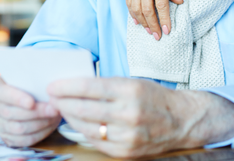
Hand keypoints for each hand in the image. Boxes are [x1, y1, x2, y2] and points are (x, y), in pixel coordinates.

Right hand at [0, 77, 60, 146]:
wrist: (34, 98)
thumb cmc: (33, 86)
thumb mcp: (32, 79)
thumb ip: (34, 81)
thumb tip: (47, 87)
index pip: (2, 94)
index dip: (16, 99)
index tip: (31, 102)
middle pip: (10, 113)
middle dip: (35, 112)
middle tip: (53, 109)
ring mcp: (0, 123)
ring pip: (17, 128)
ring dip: (39, 123)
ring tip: (53, 116)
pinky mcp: (7, 136)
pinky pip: (22, 140)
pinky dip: (38, 134)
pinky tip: (49, 126)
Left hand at [47, 77, 233, 157]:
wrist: (182, 120)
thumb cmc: (155, 97)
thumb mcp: (133, 82)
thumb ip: (106, 85)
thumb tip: (75, 87)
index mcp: (130, 90)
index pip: (90, 87)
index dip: (67, 87)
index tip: (53, 86)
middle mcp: (128, 113)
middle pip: (84, 108)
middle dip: (63, 102)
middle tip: (51, 98)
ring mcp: (127, 135)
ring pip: (87, 127)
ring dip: (70, 118)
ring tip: (62, 109)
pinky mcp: (126, 151)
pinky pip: (96, 141)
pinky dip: (83, 132)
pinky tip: (77, 124)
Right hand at [125, 0, 182, 39]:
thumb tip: (179, 2)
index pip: (162, 5)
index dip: (164, 19)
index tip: (167, 31)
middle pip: (148, 10)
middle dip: (153, 25)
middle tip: (157, 36)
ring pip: (136, 9)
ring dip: (143, 22)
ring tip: (150, 31)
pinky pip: (128, 3)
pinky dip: (132, 14)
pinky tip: (137, 22)